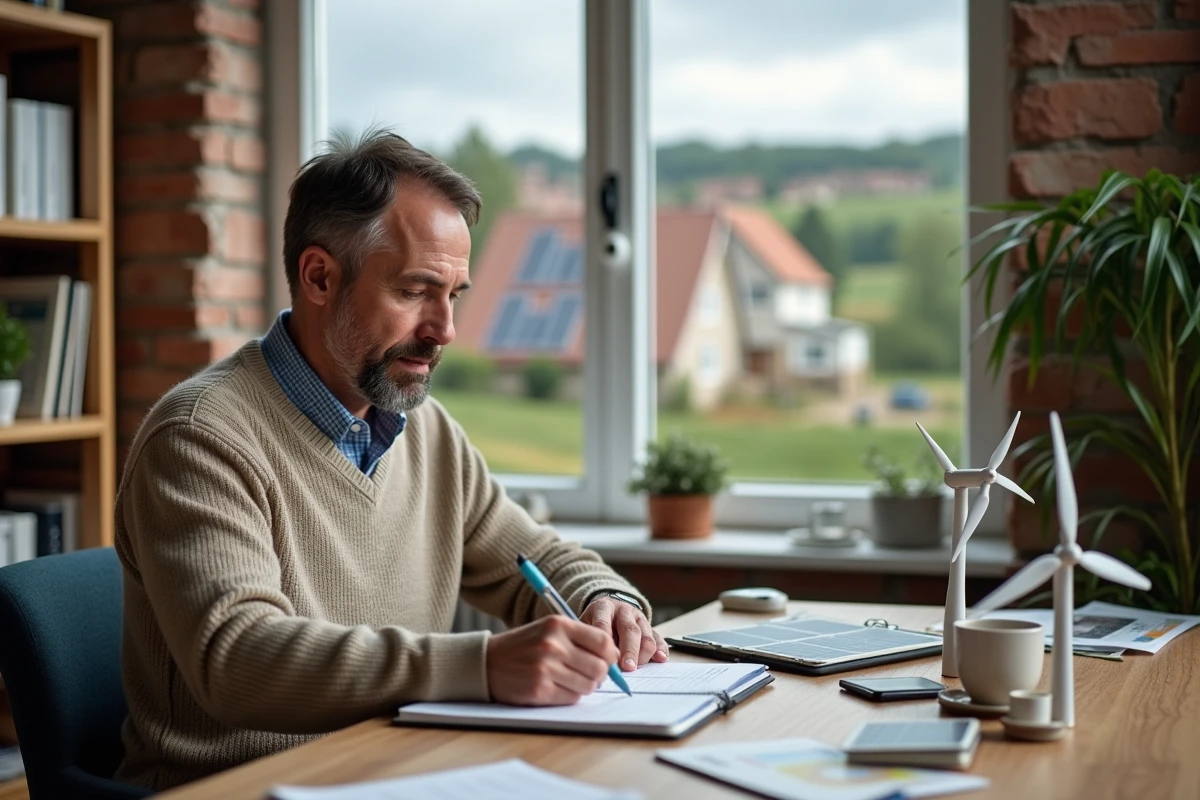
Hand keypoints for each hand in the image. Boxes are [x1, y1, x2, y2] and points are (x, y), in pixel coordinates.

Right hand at [485, 615, 618, 705]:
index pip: (603, 641)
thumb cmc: (523, 646)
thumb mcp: (548, 630)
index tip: (608, 660)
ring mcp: (546, 669)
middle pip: (600, 667)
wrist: (487, 662)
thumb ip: (579, 638)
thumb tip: (613, 657)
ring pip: (588, 685)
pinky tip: (558, 688)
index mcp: (558, 625)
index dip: (611, 654)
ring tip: (571, 680)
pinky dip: (571, 696)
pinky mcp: (539, 690)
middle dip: (601, 674)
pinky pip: (572, 698)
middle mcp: (553, 645)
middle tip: (591, 674)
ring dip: (585, 686)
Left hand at [581, 596, 668, 671]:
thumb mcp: (584, 625)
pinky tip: (660, 659)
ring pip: (646, 636)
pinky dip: (661, 650)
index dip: (606, 642)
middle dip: (630, 651)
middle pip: (630, 630)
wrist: (608, 609)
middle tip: (628, 668)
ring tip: (635, 668)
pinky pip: (658, 638)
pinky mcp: (650, 627)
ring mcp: (639, 618)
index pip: (604, 623)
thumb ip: (587, 639)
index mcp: (604, 607)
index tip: (608, 659)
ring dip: (643, 654)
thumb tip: (595, 663)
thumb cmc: (592, 622)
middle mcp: (624, 610)